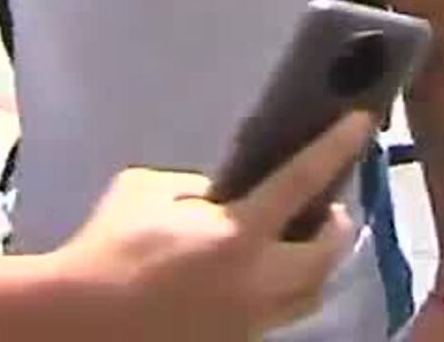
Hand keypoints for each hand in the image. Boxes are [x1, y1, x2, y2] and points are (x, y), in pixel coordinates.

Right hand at [54, 112, 373, 341]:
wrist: (81, 319)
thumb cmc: (109, 246)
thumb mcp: (150, 190)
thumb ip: (197, 188)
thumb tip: (219, 196)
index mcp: (238, 234)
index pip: (303, 180)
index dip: (337, 147)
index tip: (362, 122)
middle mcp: (258, 282)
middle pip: (327, 254)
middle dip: (336, 227)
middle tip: (329, 208)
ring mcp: (249, 321)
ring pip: (308, 295)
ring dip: (315, 266)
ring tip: (301, 246)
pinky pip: (275, 317)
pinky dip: (279, 294)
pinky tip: (258, 279)